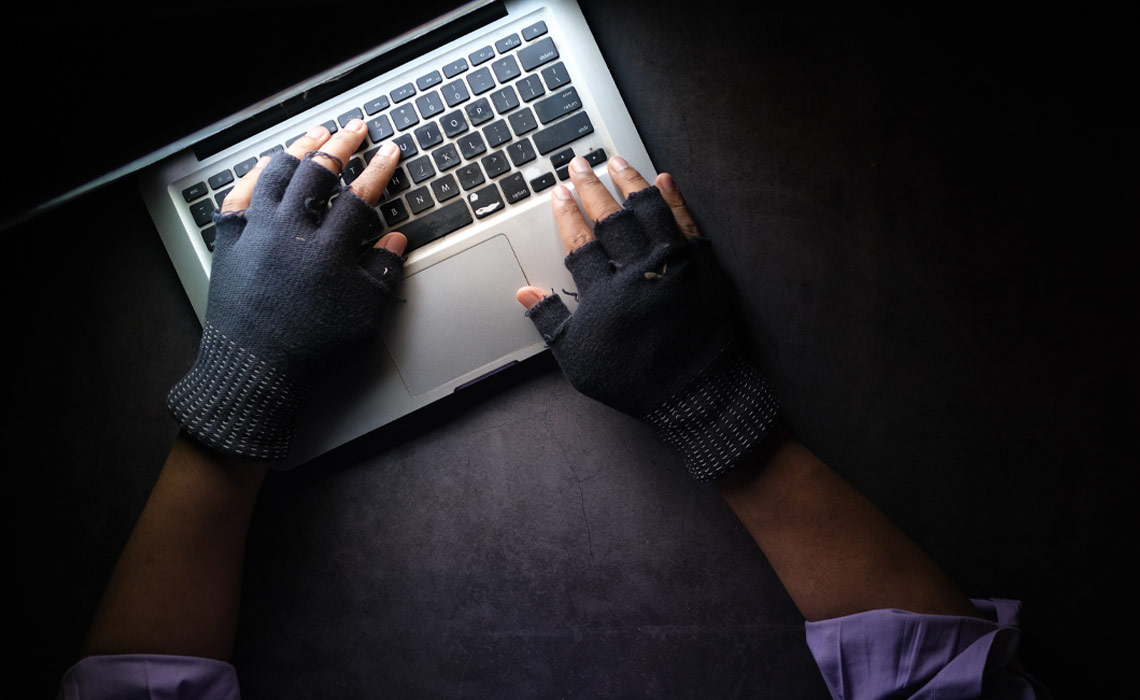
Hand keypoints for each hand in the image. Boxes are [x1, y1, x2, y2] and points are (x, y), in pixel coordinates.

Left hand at [167, 121, 406, 460]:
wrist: (254, 370)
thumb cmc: (312, 348)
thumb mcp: (364, 315)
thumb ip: (383, 272)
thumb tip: (396, 240)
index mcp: (327, 250)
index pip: (360, 196)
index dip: (379, 170)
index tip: (391, 152)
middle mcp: (290, 232)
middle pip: (318, 172)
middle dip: (342, 145)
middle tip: (356, 129)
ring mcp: (256, 232)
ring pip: (278, 173)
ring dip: (300, 149)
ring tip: (316, 136)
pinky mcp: (230, 240)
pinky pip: (241, 193)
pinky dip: (257, 173)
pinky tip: (268, 164)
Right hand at [516, 156, 778, 480]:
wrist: (696, 395)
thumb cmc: (634, 380)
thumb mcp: (579, 360)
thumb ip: (551, 322)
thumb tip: (524, 293)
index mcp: (605, 293)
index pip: (579, 241)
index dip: (566, 213)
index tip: (558, 192)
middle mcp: (639, 271)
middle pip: (611, 218)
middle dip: (591, 187)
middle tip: (579, 164)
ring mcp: (675, 265)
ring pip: (649, 210)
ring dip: (630, 182)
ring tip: (616, 161)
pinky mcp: (706, 266)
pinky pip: (688, 223)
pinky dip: (675, 199)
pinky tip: (664, 179)